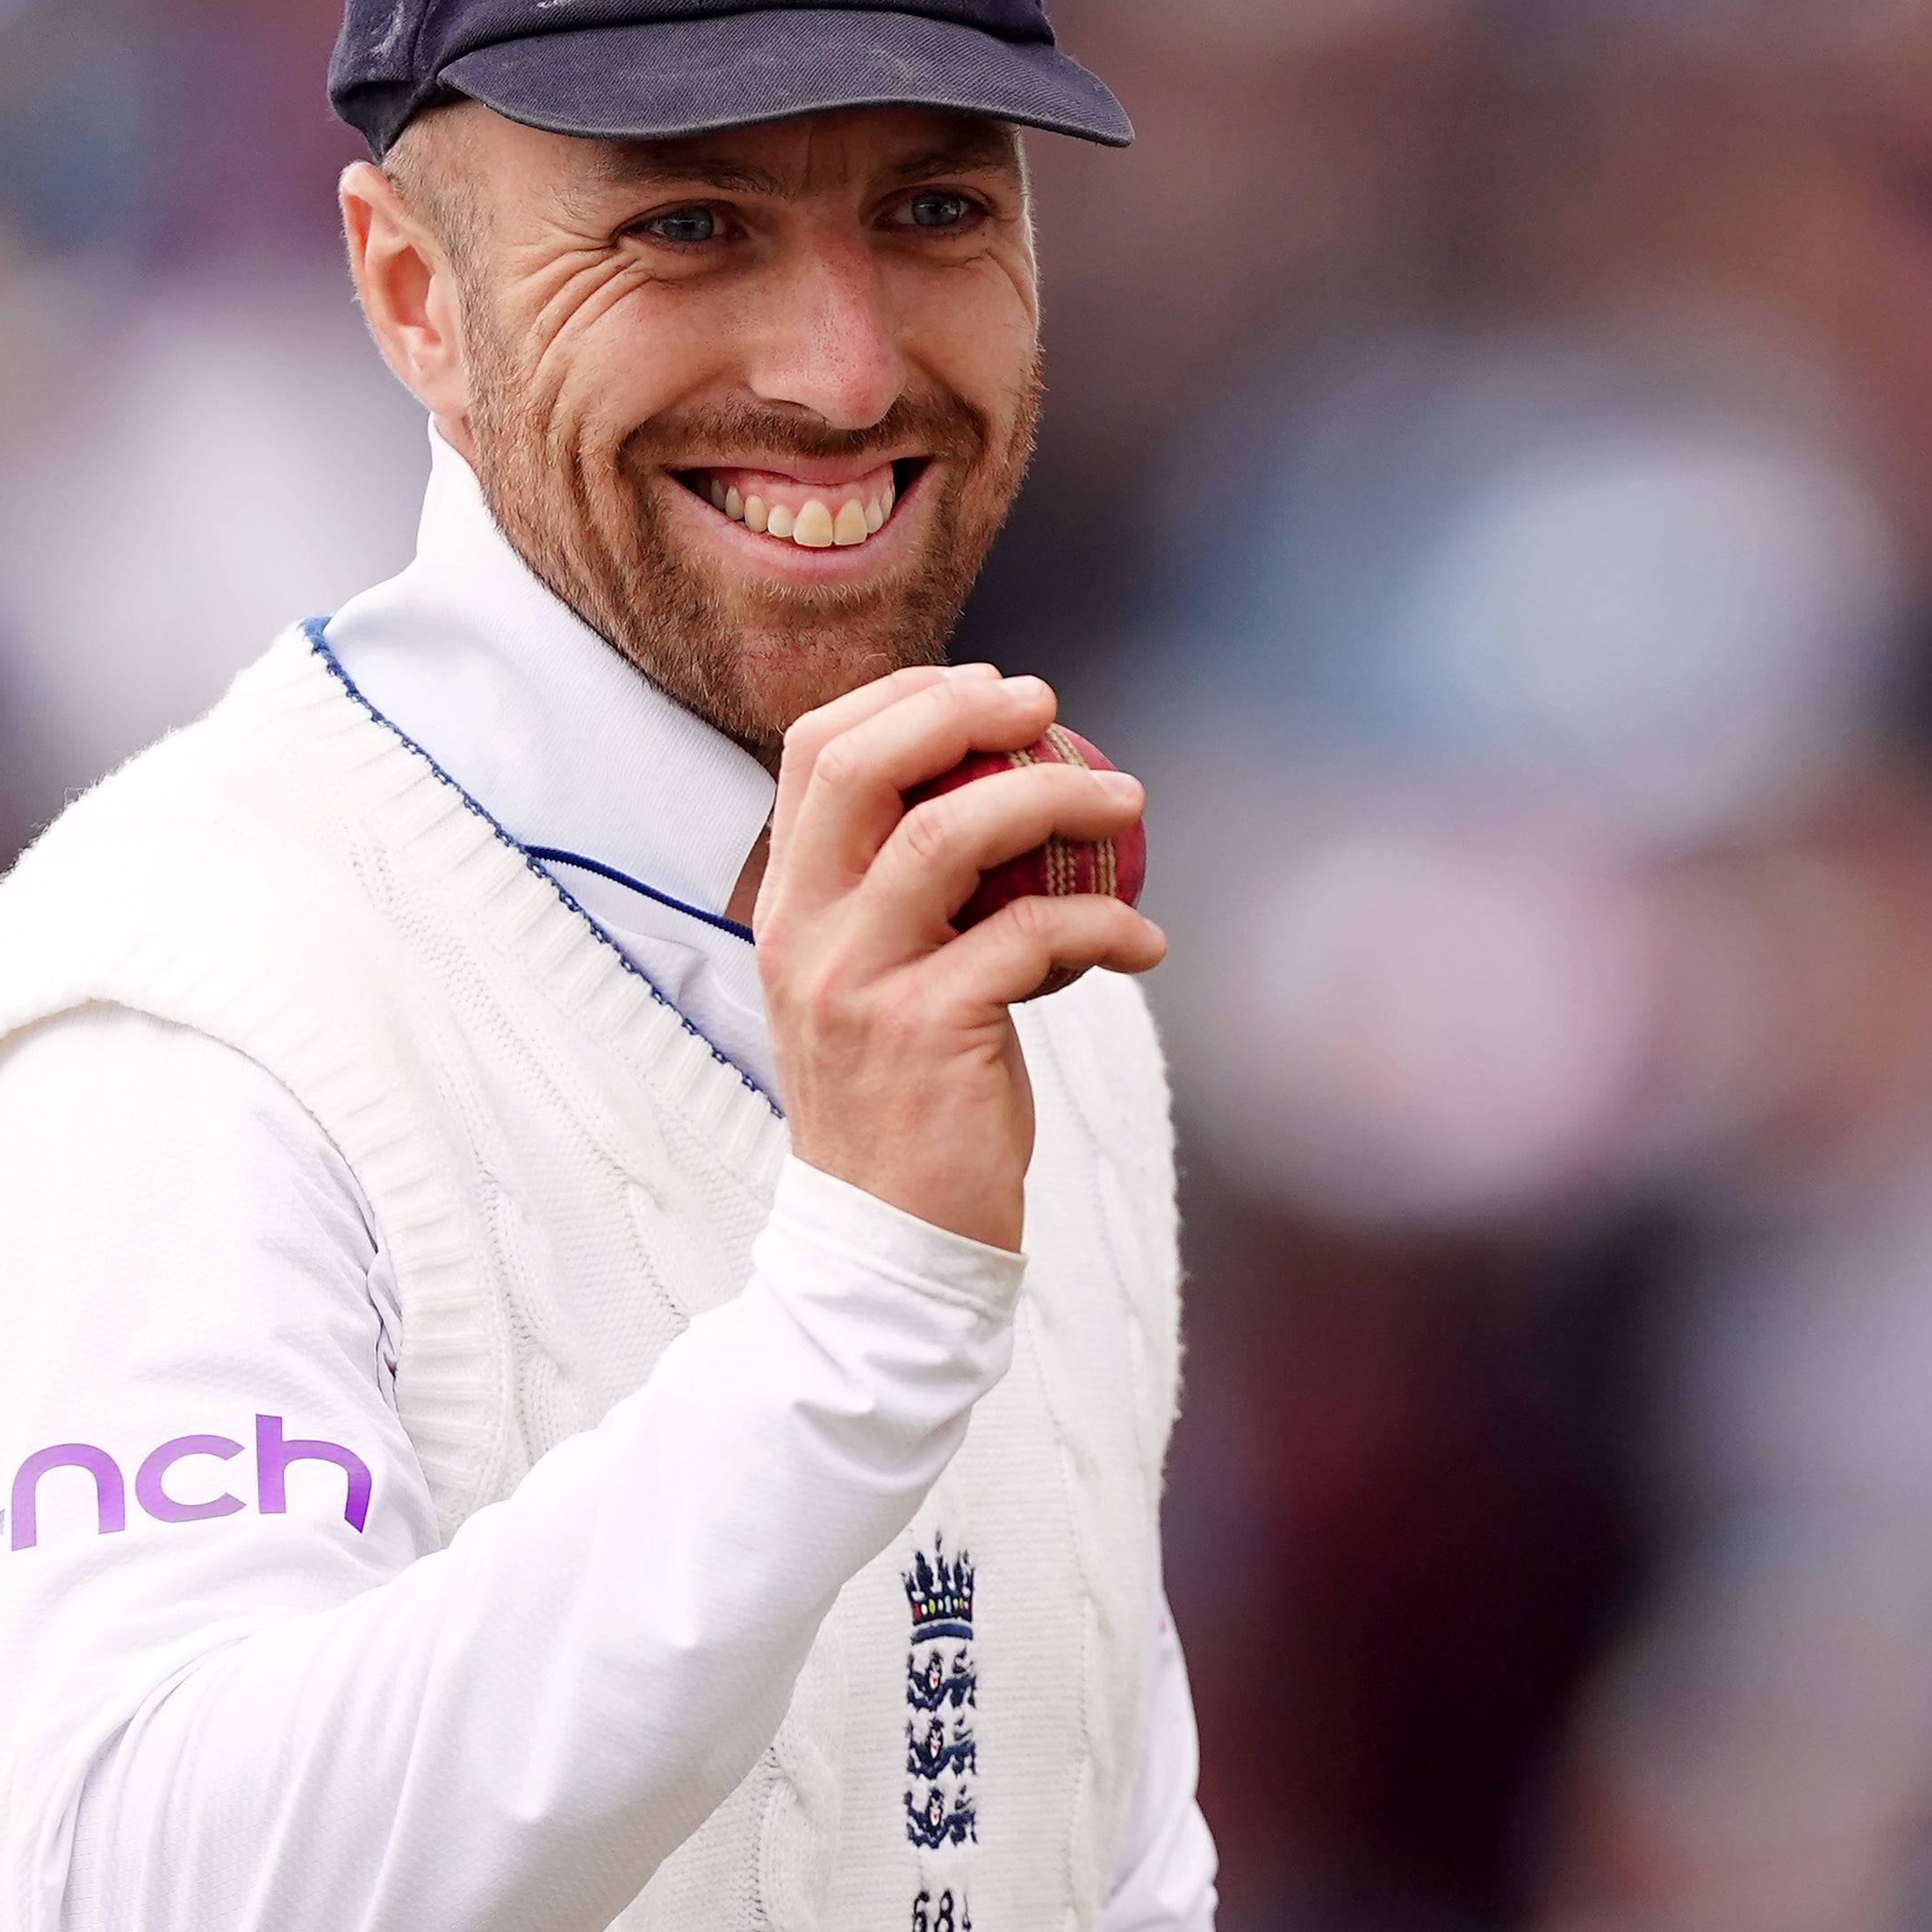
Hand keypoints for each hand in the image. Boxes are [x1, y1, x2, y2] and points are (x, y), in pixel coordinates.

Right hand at [757, 664, 1163, 1252]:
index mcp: (787, 908)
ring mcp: (857, 980)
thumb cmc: (905, 1107)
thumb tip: (1003, 807)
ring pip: (952, 831)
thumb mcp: (876, 988)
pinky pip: (1034, 935)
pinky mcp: (925, 1030)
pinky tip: (1144, 943)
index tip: (986, 687)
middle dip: (963, 711)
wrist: (889, 1244)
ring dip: (1057, 796)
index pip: (813, 753)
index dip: (901, 697)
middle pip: (863, 765)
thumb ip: (905, 903)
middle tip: (1050, 708)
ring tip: (1126, 800)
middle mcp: (805, 933)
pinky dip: (1106, 925)